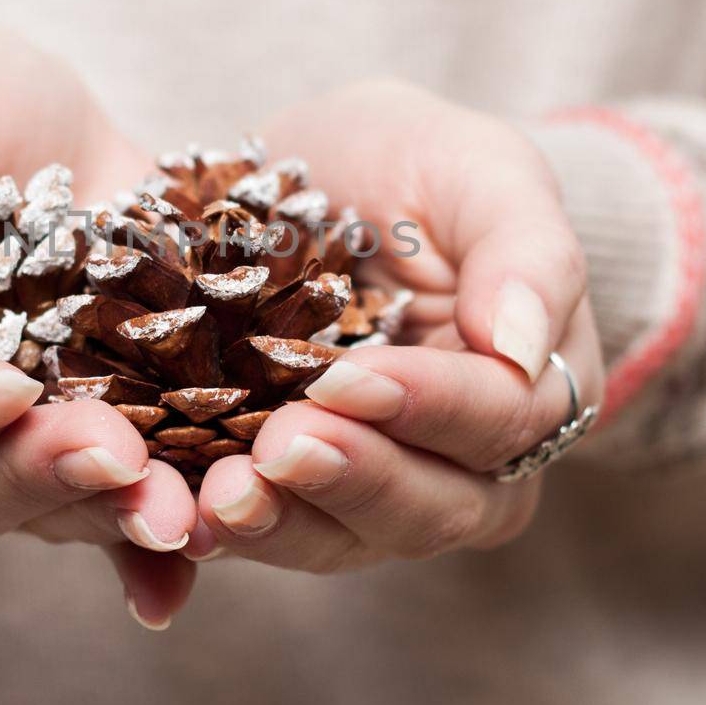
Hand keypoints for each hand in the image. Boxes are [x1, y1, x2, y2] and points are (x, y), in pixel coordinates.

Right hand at [0, 19, 195, 626]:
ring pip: (53, 508)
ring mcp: (30, 435)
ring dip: (112, 516)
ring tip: (178, 509)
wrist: (34, 117)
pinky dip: (155, 551)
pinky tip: (194, 563)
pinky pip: (125, 504)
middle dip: (37, 477)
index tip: (3, 388)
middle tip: (113, 452)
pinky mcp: (114, 426)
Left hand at [187, 79, 603, 571]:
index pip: (497, 422)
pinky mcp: (281, 493)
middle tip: (281, 445)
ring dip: (283, 523)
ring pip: (342, 539)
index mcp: (525, 390)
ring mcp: (368, 491)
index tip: (350, 379)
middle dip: (353, 481)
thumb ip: (524, 249)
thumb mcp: (482, 171)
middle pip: (429, 509)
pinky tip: (180, 509)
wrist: (317, 174)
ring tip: (222, 495)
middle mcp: (460, 466)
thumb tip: (522, 344)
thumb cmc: (418, 165)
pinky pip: (263, 531)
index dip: (429, 407)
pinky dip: (222, 527)